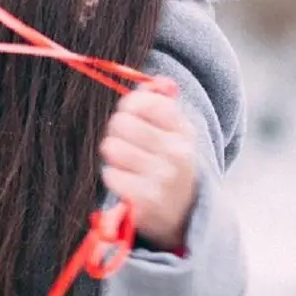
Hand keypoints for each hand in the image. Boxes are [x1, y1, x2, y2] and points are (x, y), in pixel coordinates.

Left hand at [99, 78, 197, 252]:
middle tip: (126, 141)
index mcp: (184, 132)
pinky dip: (114, 177)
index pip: (145, 102)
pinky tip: (129, 182)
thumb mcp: (175, 132)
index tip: (133, 116)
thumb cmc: (171, 164)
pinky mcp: (145, 201)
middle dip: (117, 130)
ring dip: (114, 154)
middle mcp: (177, 154)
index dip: (130, 106)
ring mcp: (162, 179)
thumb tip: (153, 81)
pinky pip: (110, 174)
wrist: (185, 214)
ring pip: (112, 147)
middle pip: (121, 122)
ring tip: (128, 163)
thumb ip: (160, 102)